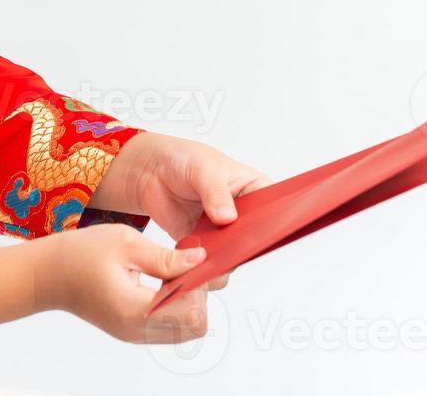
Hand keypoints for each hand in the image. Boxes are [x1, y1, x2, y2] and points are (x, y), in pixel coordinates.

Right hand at [39, 223, 213, 343]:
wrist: (47, 274)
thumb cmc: (79, 254)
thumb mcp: (125, 242)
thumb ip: (166, 256)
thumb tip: (200, 260)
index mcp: (134, 309)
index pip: (192, 313)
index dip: (200, 285)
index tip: (195, 259)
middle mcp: (137, 329)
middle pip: (195, 327)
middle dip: (200, 295)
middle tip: (184, 265)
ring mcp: (135, 333)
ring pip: (186, 329)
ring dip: (189, 300)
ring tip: (171, 271)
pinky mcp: (133, 330)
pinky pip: (169, 325)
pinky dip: (176, 305)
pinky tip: (162, 280)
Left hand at [91, 132, 271, 289]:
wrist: (149, 171)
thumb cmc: (183, 159)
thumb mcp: (204, 168)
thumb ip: (216, 192)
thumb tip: (228, 217)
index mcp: (254, 188)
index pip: (276, 208)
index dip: (275, 221)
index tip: (266, 232)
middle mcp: (244, 213)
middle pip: (257, 237)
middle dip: (247, 245)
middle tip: (236, 249)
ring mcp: (225, 231)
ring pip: (234, 255)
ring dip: (224, 259)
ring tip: (212, 259)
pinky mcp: (204, 244)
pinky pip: (210, 263)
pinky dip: (204, 266)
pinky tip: (196, 265)